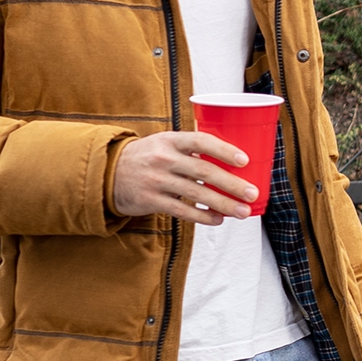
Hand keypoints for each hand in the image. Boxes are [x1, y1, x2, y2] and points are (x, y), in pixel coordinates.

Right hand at [110, 131, 259, 222]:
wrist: (108, 173)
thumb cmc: (148, 157)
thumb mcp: (165, 143)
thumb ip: (192, 148)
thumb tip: (233, 156)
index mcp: (170, 140)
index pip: (201, 141)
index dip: (224, 150)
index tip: (245, 160)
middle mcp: (164, 158)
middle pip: (204, 171)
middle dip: (232, 184)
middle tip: (253, 193)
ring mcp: (156, 180)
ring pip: (197, 194)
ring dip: (224, 204)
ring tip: (243, 212)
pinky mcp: (151, 200)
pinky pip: (183, 211)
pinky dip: (203, 217)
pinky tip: (219, 219)